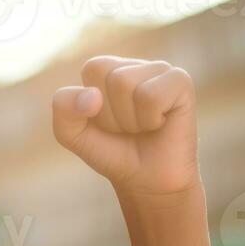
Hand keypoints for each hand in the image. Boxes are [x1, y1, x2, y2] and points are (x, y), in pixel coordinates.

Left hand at [52, 56, 198, 200]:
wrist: (147, 180)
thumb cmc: (112, 152)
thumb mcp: (73, 135)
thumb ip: (64, 111)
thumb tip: (92, 96)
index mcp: (109, 69)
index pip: (92, 68)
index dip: (92, 104)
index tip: (106, 122)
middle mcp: (136, 65)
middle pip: (112, 78)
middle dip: (112, 115)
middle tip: (126, 128)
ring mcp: (161, 70)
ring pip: (128, 85)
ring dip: (130, 120)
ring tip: (142, 128)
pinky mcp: (181, 82)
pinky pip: (151, 96)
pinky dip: (150, 120)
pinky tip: (159, 124)